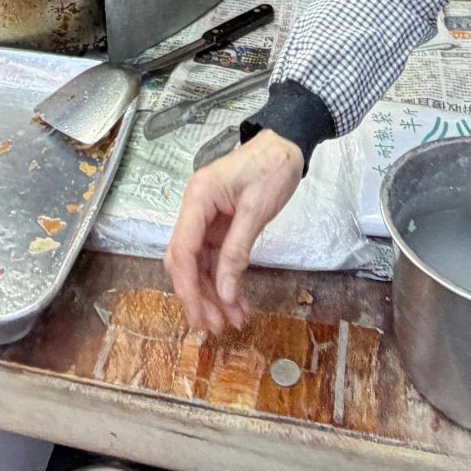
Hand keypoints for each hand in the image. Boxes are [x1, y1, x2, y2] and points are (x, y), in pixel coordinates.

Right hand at [166, 130, 304, 334]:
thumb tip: (223, 292)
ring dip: (214, 294)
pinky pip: (217, 260)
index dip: (188, 286)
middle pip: (186, 261)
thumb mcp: (257, 209)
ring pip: (202, 265)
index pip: (182, 249)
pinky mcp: (220, 226)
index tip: (200, 315)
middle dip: (199, 296)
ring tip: (234, 321)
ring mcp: (206, 219)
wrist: (288, 144)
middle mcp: (195, 210)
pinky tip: (238, 303)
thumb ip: (237, 250)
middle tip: (216, 327)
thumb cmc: (272, 168)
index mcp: (197, 199)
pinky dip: (226, 282)